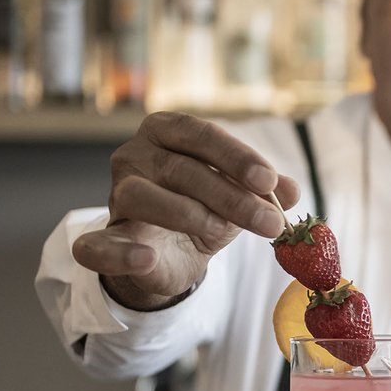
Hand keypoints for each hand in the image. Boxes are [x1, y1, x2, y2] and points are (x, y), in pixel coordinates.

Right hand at [71, 111, 301, 310]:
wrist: (167, 255)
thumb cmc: (202, 209)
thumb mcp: (239, 197)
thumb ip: (264, 191)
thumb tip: (293, 190)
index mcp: (166, 133)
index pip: (199, 133)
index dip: (235, 156)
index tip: (269, 181)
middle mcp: (134, 156)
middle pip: (180, 168)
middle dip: (232, 196)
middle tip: (270, 222)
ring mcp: (116, 197)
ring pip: (141, 196)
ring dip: (189, 215)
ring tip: (223, 233)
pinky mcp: (105, 239)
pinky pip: (97, 245)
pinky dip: (120, 253)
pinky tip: (147, 257)